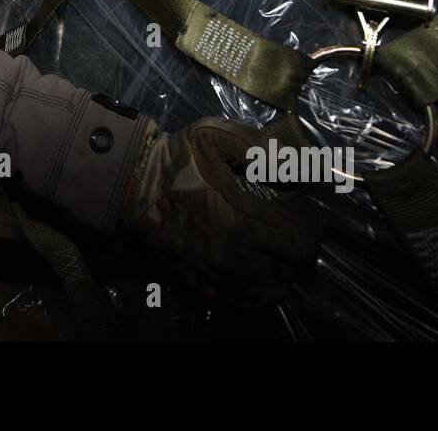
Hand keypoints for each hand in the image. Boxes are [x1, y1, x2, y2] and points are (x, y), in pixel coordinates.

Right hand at [120, 117, 321, 307]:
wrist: (127, 190)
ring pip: (272, 287)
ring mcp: (216, 278)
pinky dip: (262, 290)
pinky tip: (264, 277)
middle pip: (291, 265)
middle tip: (295, 230)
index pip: (300, 238)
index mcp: (240, 220)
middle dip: (300, 247)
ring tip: (281, 251)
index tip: (306, 210)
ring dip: (284, 269)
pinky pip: (246, 300)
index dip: (310, 223)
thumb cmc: (174, 161)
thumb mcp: (215, 136)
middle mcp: (232, 257)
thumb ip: (262, 147)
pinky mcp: (201, 288)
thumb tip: (304, 165)